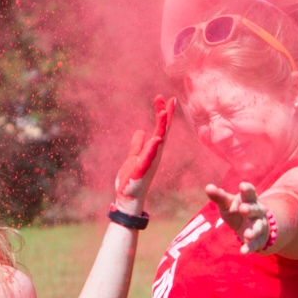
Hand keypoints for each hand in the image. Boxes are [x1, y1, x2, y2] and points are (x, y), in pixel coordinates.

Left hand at [114, 96, 174, 214]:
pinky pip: (149, 157)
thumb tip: (141, 131)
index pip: (161, 128)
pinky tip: (156, 138)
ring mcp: (150, 162)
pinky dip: (153, 147)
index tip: (166, 98)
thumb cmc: (131, 180)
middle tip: (169, 98)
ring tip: (163, 112)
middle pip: (163, 130)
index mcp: (153, 150)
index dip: (164, 113)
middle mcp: (155, 154)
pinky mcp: (142, 170)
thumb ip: (137, 145)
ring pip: (159, 141)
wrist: (128, 199)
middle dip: (166, 114)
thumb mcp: (133, 157)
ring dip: (161, 127)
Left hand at [206, 181, 274, 253]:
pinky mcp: (259, 240)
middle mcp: (257, 212)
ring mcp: (259, 225)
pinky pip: (255, 244)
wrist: (254, 226)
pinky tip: (243, 252)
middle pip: (255, 210)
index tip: (242, 185)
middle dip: (250, 209)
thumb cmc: (237, 210)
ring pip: (258, 227)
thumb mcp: (228, 203)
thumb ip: (219, 196)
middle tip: (243, 209)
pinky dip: (249, 248)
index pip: (250, 193)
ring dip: (253, 231)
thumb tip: (208, 187)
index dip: (247, 189)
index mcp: (249, 199)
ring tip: (248, 234)